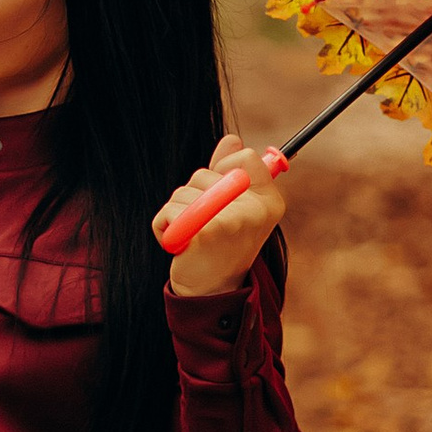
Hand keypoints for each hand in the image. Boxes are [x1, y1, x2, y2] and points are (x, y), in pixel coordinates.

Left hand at [156, 137, 286, 301]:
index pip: (244, 157)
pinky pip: (168, 212)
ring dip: (177, 213)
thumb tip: (231, 139)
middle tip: (206, 226)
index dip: (224, 168)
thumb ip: (231, 172)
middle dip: (194, 196)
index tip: (221, 193)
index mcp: (268, 201)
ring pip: (182, 194)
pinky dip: (163, 227)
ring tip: (192, 237)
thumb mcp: (234, 207)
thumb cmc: (222, 246)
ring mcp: (233, 221)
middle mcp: (256, 210)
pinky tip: (179, 244)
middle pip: (204, 174)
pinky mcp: (206, 233)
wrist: (212, 291)